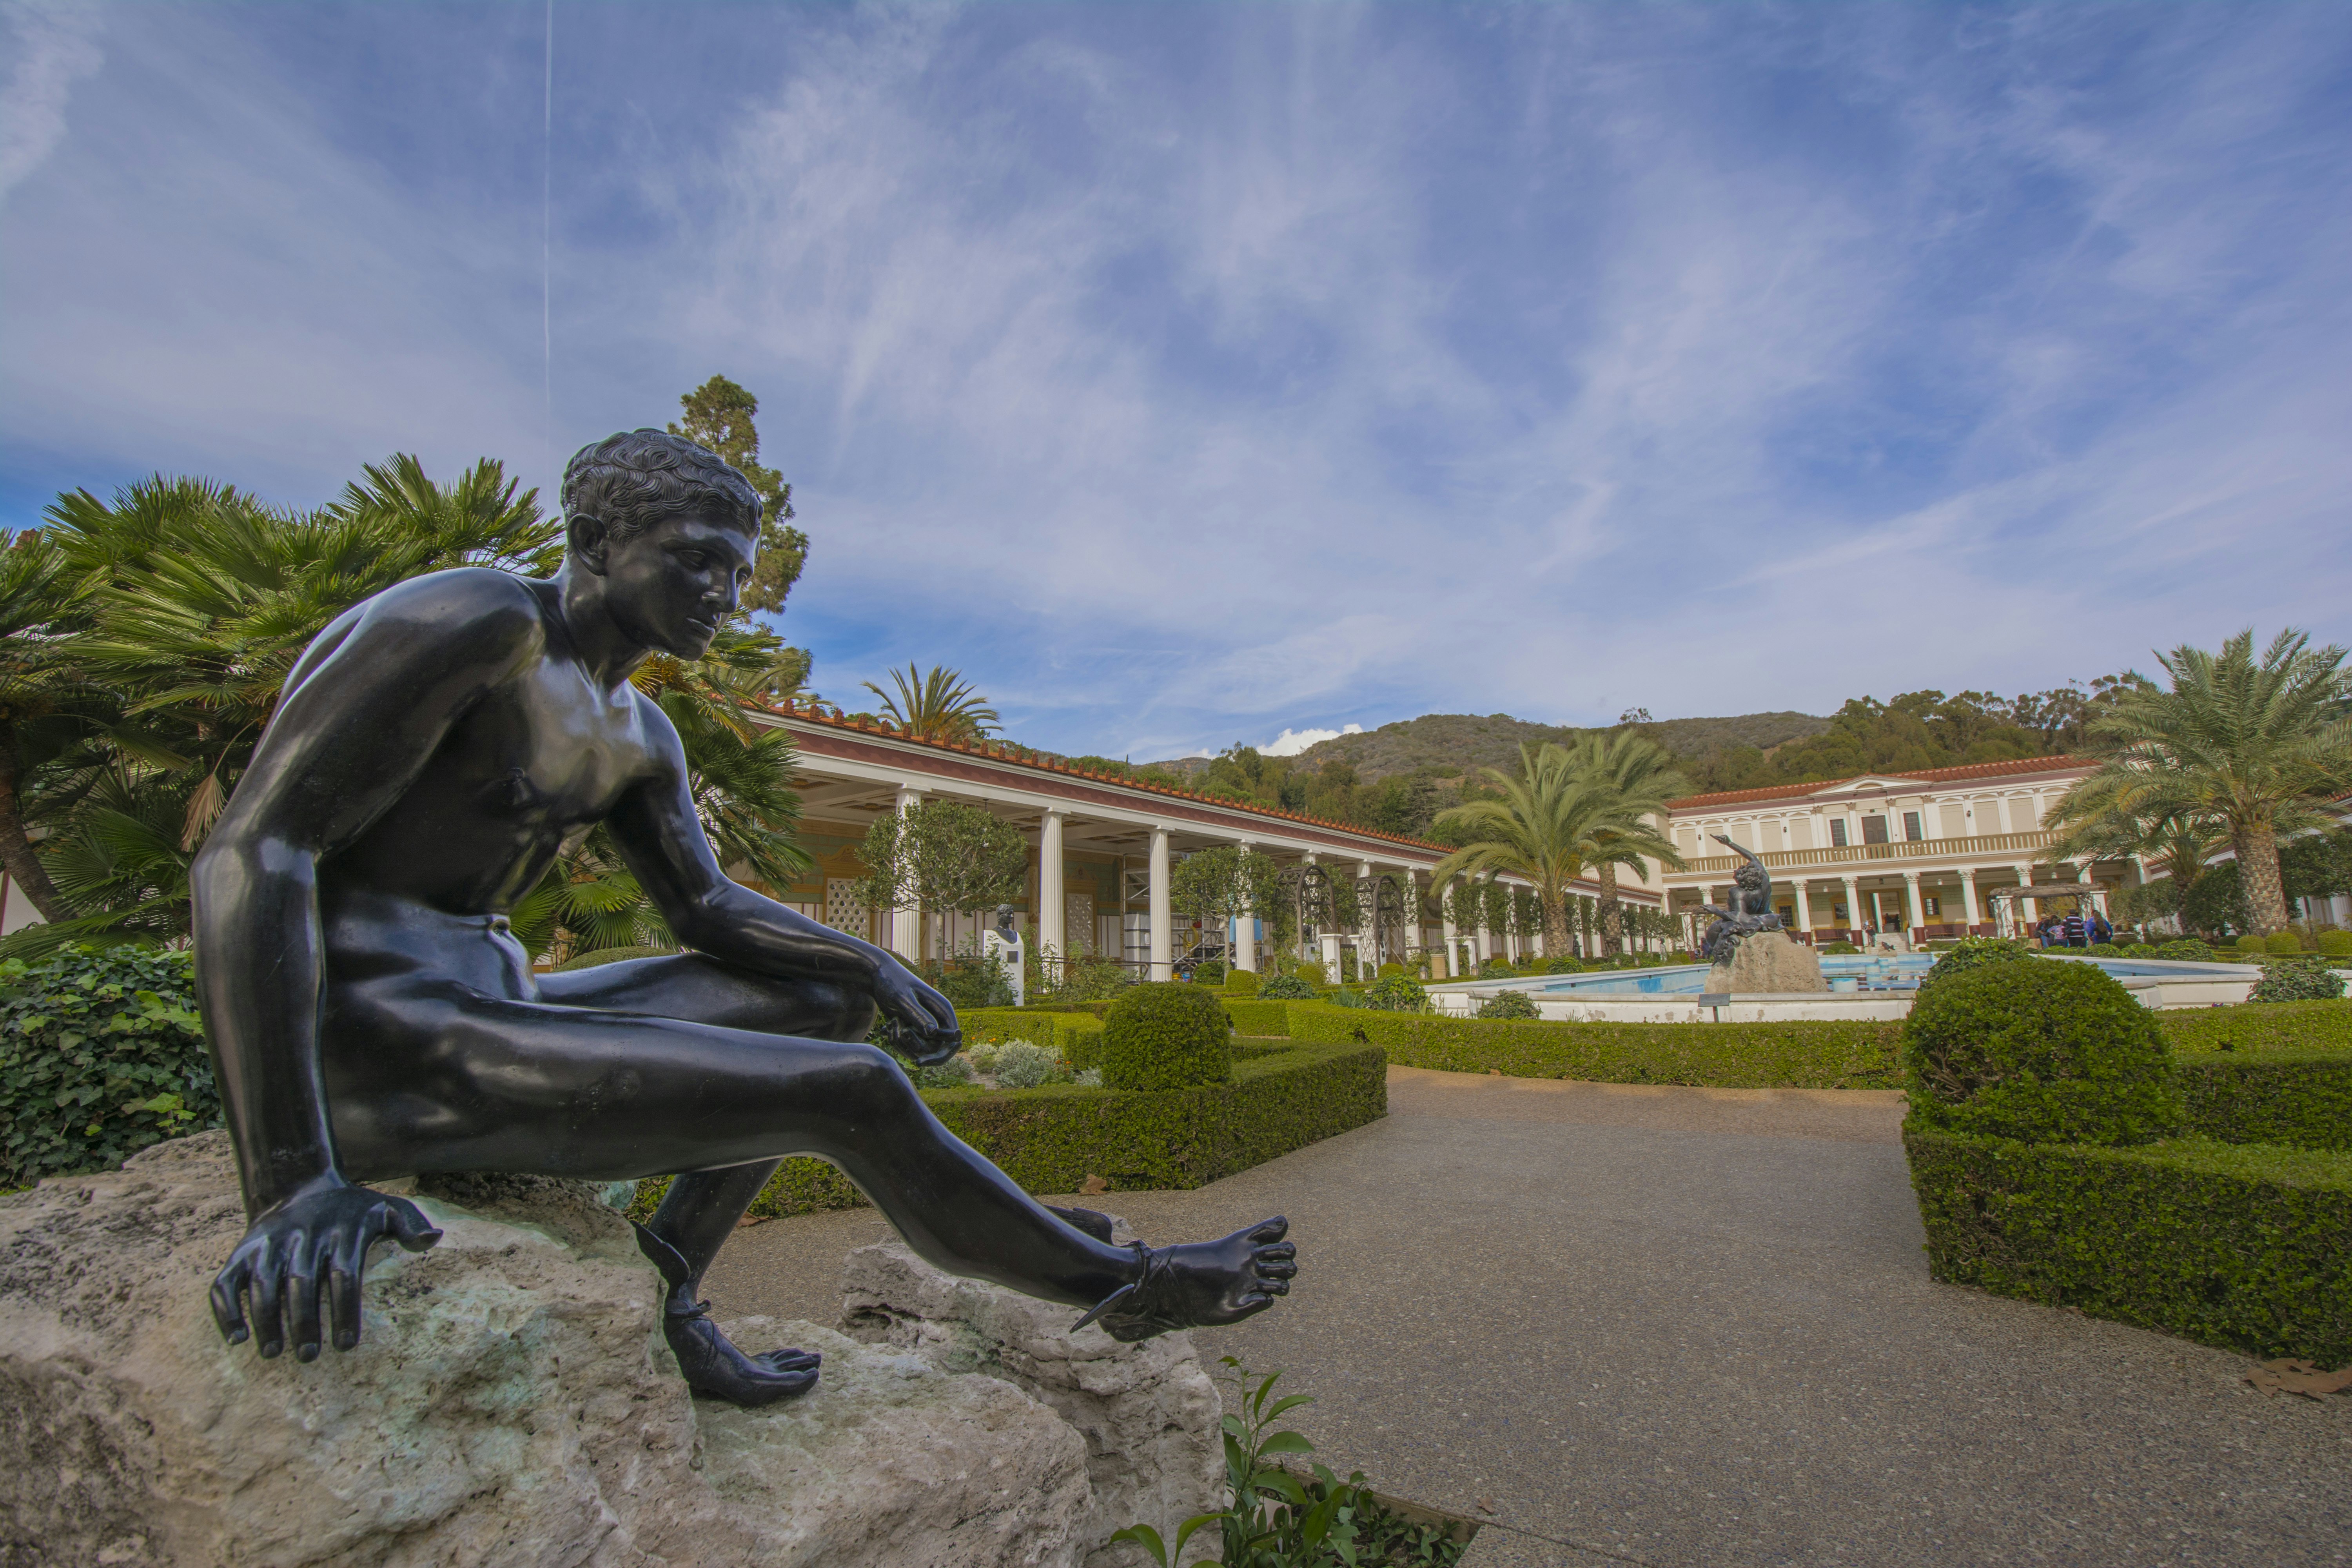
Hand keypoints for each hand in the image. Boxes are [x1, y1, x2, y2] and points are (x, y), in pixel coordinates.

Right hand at [210, 1176, 441, 1360]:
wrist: (300, 1185)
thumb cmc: (352, 1211)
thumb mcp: (386, 1208)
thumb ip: (409, 1224)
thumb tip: (434, 1238)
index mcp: (341, 1231)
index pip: (343, 1274)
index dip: (344, 1310)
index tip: (346, 1346)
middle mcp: (302, 1236)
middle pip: (301, 1281)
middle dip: (303, 1321)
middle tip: (308, 1356)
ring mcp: (268, 1243)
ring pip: (262, 1283)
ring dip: (265, 1319)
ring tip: (274, 1353)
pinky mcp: (241, 1251)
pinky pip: (225, 1282)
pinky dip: (226, 1310)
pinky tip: (236, 1338)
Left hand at [874, 958, 960, 1066]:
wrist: (879, 975)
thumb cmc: (892, 982)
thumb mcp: (903, 999)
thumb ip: (918, 1015)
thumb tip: (933, 1033)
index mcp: (943, 1009)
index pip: (953, 1041)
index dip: (940, 1056)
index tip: (919, 1062)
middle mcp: (938, 1018)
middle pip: (938, 1049)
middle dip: (916, 1048)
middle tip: (898, 1034)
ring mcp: (927, 1023)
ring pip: (923, 1049)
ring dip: (904, 1044)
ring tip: (889, 1025)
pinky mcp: (915, 1026)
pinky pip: (912, 1045)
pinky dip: (898, 1042)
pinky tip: (887, 1027)